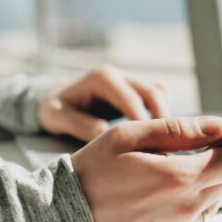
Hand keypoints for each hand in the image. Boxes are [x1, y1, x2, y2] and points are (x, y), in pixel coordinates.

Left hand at [38, 64, 170, 141]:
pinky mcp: (137, 88)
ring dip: (166, 115)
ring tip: (164, 142)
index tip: (149, 147)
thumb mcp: (57, 117)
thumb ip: (81, 125)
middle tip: (164, 146)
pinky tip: (158, 134)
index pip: (132, 100)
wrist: (56, 99)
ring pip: (160, 93)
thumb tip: (107, 135)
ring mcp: (130, 80)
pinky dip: (163, 112)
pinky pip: (159, 96)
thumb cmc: (56, 109)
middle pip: (153, 92)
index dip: (143, 123)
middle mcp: (120, 74)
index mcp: (102, 77)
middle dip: (161, 119)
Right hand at [71, 116, 221, 221]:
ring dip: (204, 182)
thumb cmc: (93, 172)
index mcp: (178, 178)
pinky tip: (162, 197)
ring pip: (213, 199)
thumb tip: (219, 125)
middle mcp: (185, 210)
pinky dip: (190, 205)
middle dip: (221, 159)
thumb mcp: (130, 136)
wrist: (62, 220)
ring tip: (170, 174)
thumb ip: (179, 129)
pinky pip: (197, 221)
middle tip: (202, 147)